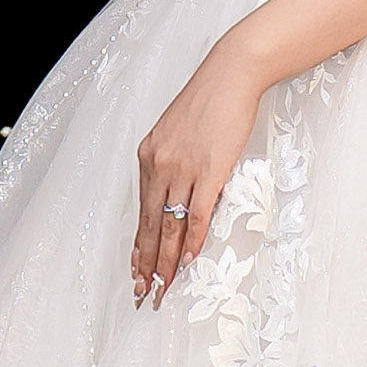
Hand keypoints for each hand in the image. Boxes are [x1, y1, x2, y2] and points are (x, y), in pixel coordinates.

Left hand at [127, 53, 262, 307]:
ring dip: (167, 260)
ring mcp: (183, 168)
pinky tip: (188, 259)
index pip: (142, 212)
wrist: (231, 75)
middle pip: (151, 225)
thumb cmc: (209, 101)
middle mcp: (159, 164)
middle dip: (146, 263)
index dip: (139, 245)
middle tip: (142, 292)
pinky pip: (197, 213)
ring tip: (162, 286)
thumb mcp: (177, 132)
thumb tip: (175, 193)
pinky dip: (192, 239)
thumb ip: (172, 162)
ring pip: (171, 225)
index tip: (136, 270)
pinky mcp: (209, 170)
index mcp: (149, 156)